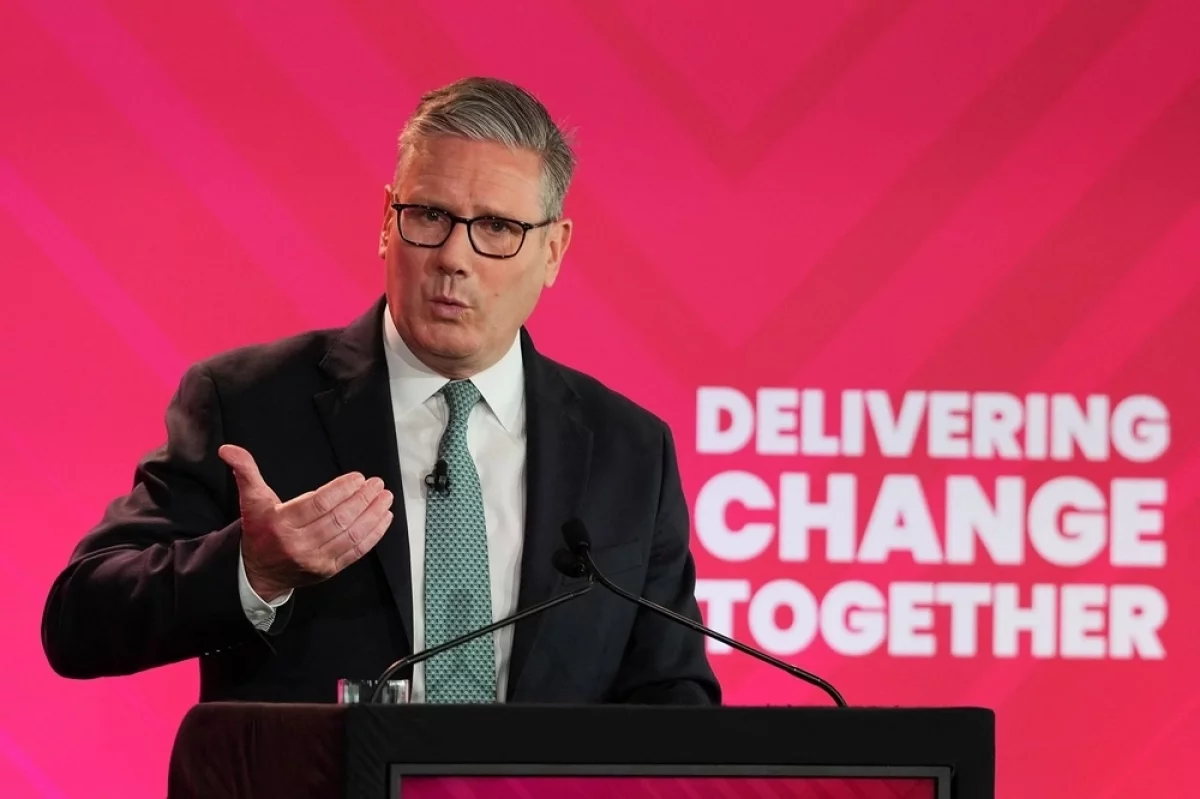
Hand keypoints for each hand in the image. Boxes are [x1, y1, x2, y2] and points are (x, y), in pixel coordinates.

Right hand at [218, 444, 393, 600]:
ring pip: (351, 535)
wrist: (259, 574)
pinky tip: (384, 518)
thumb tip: (228, 449)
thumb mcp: (252, 501)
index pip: (318, 504)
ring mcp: (316, 560)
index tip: (358, 478)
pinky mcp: (329, 570)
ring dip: (372, 514)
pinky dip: (374, 534)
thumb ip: (246, 472)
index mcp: (280, 524)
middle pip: (338, 519)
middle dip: (362, 499)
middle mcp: (299, 544)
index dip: (341, 490)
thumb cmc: (260, 531)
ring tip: (385, 497)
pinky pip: (356, 551)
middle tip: (377, 484)